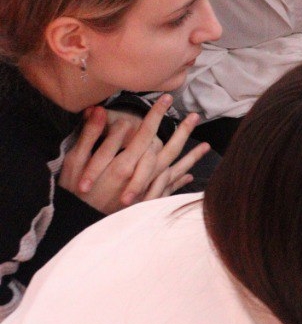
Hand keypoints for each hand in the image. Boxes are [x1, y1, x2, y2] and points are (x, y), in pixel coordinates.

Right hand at [58, 95, 210, 213]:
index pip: (146, 133)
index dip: (156, 114)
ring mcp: (146, 191)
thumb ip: (89, 136)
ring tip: (206, 145)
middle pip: (167, 150)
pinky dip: (180, 181)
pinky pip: (169, 190)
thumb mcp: (75, 161)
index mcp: (124, 164)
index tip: (166, 99)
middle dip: (182, 132)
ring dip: (191, 157)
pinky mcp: (145, 203)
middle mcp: (140, 177)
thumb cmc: (72, 192)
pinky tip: (190, 175)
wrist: (76, 224)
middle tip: (195, 115)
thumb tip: (97, 110)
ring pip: (174, 170)